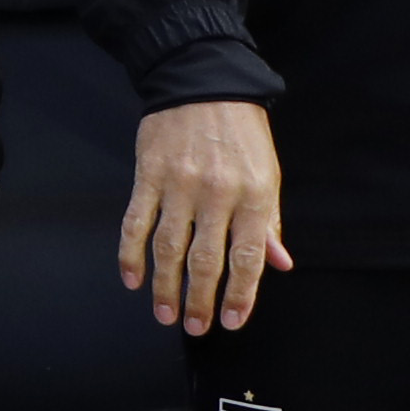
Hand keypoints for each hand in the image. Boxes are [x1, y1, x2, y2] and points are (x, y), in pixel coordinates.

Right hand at [118, 97, 291, 333]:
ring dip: (165, 286)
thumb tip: (279, 265)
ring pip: (168, 248)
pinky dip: (131, 254)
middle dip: (199, 300)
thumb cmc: (241, 133)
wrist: (203, 82)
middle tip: (194, 327)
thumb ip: (269, 222)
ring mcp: (179, 185)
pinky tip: (132, 279)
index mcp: (253, 195)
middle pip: (205, 260)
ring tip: (164, 314)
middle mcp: (217, 194)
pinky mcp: (148, 175)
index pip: (248, 257)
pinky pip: (136, 222)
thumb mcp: (268, 174)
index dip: (241, 294)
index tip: (232, 321)